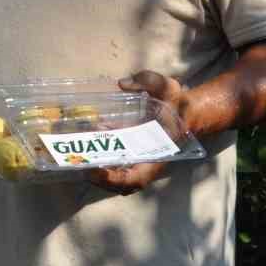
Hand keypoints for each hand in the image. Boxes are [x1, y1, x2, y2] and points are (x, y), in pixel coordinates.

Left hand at [86, 70, 186, 195]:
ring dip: (97, 166)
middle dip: (99, 177)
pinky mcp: (133, 150)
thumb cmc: (179, 103)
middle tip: (78, 160)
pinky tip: (94, 131)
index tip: (96, 170)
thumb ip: (149, 81)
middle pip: (122, 184)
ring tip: (80, 147)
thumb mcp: (168, 87)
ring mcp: (139, 158)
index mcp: (158, 155)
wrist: (187, 110)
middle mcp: (147, 162)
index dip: (116, 179)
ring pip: (117, 174)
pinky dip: (102, 151)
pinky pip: (115, 158)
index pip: (137, 179)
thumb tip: (123, 84)